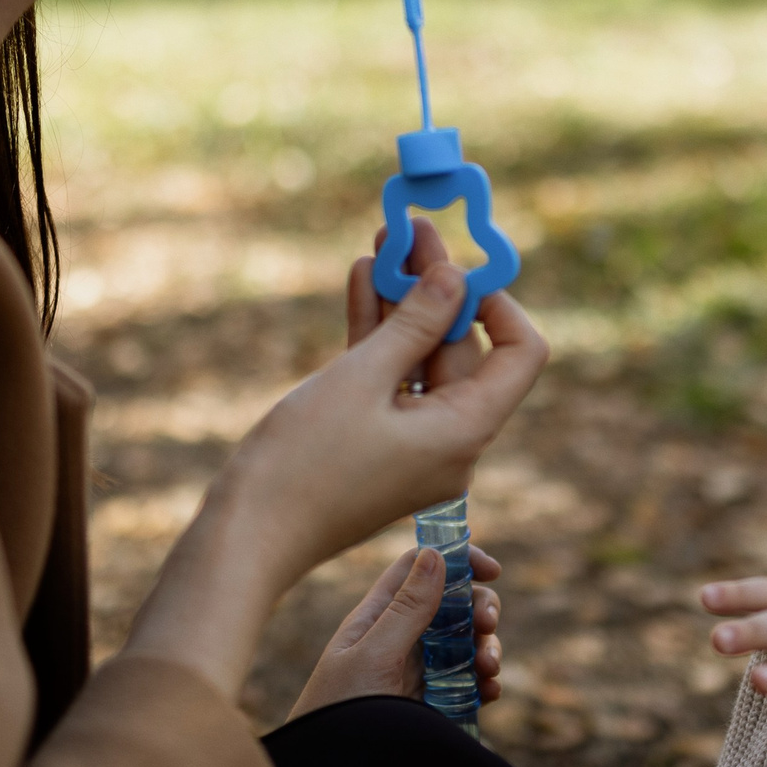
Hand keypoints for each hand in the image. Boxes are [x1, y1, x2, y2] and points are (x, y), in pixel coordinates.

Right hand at [122, 258, 544, 700]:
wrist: (247, 535)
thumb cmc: (304, 463)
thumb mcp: (361, 378)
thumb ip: (414, 323)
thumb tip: (455, 276)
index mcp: (464, 432)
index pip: (519, 356)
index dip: (498, 302)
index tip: (461, 263)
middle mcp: (451, 442)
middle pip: (462, 350)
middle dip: (437, 287)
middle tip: (410, 231)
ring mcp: (414, 444)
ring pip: (421, 359)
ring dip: (402, 302)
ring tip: (383, 241)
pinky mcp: (378, 442)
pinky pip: (391, 380)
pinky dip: (378, 335)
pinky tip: (362, 278)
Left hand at [287, 543, 504, 719]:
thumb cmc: (338, 713)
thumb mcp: (372, 657)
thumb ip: (405, 610)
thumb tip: (434, 554)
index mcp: (377, 617)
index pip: (418, 569)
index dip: (456, 561)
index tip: (491, 570)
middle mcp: (400, 639)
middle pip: (452, 605)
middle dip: (479, 608)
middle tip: (488, 625)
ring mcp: (417, 673)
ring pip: (465, 644)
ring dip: (486, 647)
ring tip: (488, 668)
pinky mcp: (432, 705)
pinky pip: (467, 684)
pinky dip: (484, 683)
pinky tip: (489, 692)